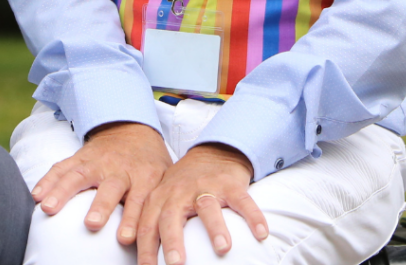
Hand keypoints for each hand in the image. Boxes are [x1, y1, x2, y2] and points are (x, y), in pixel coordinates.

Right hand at [30, 122, 172, 243]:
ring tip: (48, 208)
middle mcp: (119, 168)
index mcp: (145, 175)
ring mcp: (97, 161)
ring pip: (79, 175)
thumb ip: (159, 205)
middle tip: (92, 224)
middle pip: (109, 187)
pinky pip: (62, 167)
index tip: (124, 239)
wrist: (131, 128)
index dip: (132, 219)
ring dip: (62, 191)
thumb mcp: (163, 180)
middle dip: (100, 206)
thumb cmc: (149, 164)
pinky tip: (37, 194)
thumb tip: (164, 239)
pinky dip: (48, 180)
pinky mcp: (80, 157)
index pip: (140, 199)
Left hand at [136, 143, 267, 264]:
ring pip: (207, 206)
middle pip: (171, 215)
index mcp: (160, 197)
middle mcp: (179, 191)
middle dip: (171, 240)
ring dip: (214, 228)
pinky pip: (242, 200)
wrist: (212, 152)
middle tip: (174, 263)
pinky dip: (253, 216)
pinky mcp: (230, 184)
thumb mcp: (163, 197)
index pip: (148, 224)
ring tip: (221, 249)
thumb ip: (153, 221)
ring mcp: (205, 186)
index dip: (145, 247)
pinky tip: (261, 233)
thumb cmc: (183, 185)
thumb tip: (144, 260)